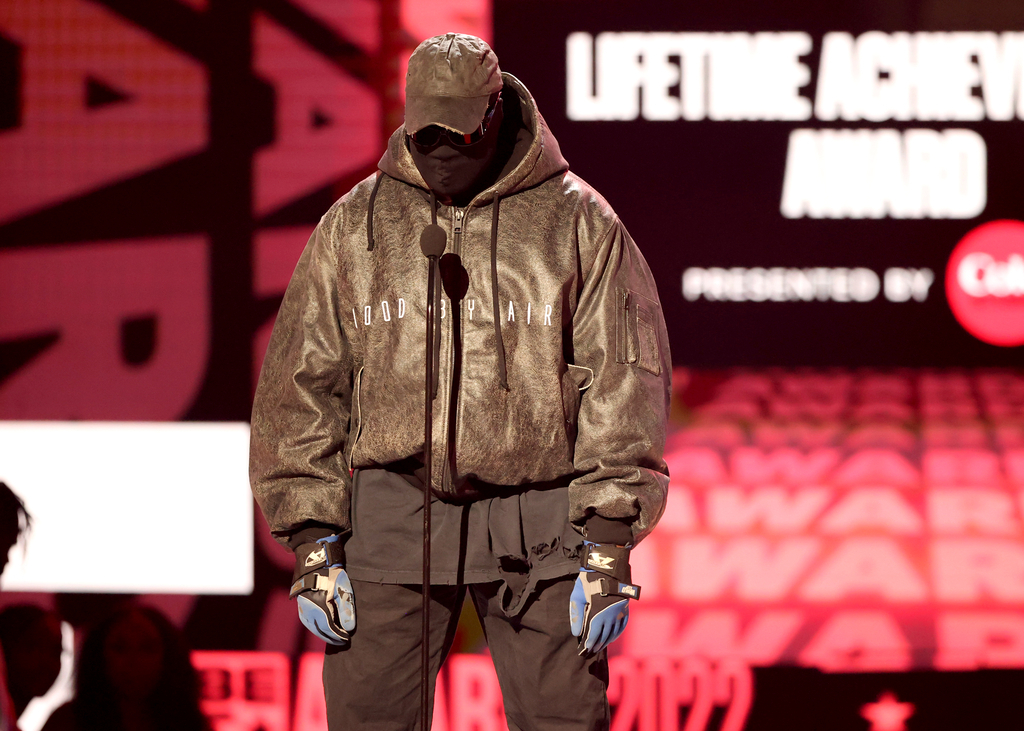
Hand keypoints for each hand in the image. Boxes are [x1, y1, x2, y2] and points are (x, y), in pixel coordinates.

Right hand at [289, 534, 355, 645]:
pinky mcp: (300, 604)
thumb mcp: (342, 589)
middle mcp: (309, 610)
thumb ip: (346, 609)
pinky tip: (321, 628)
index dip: (338, 636)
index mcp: (319, 607)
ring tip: (332, 638)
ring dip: (323, 634)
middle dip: (331, 637)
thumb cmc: (331, 574)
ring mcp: (302, 607)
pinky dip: (315, 627)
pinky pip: (307, 621)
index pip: (330, 628)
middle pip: (320, 630)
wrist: (314, 561)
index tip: (347, 639)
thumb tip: (348, 629)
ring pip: (312, 627)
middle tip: (341, 642)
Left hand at [569, 541, 639, 655]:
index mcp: (598, 613)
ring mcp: (620, 612)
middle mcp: (611, 615)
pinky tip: (611, 637)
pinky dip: (616, 634)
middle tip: (589, 652)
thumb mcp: (577, 594)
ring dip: (606, 642)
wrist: (608, 564)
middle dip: (596, 646)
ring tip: (599, 647)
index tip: (583, 652)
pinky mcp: (625, 607)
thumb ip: (576, 614)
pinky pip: (622, 626)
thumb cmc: (589, 579)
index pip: (593, 635)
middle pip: (603, 636)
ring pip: (613, 633)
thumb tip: (576, 633)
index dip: (588, 645)